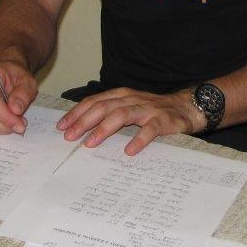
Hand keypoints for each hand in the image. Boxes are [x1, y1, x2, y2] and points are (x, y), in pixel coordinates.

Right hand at [0, 61, 35, 134]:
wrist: (6, 74)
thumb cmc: (16, 76)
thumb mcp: (27, 81)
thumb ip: (23, 94)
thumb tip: (15, 109)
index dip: (6, 117)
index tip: (20, 125)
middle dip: (5, 125)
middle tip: (20, 125)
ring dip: (0, 128)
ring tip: (14, 122)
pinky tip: (4, 123)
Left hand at [55, 88, 201, 155]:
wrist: (185, 107)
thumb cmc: (152, 111)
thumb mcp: (129, 107)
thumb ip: (109, 112)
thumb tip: (81, 127)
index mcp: (121, 95)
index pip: (94, 101)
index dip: (77, 113)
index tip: (62, 127)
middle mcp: (132, 99)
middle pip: (103, 107)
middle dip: (84, 121)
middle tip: (70, 137)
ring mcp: (147, 109)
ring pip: (122, 115)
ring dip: (104, 129)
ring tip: (90, 143)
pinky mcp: (162, 121)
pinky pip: (149, 130)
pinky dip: (139, 140)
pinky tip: (129, 151)